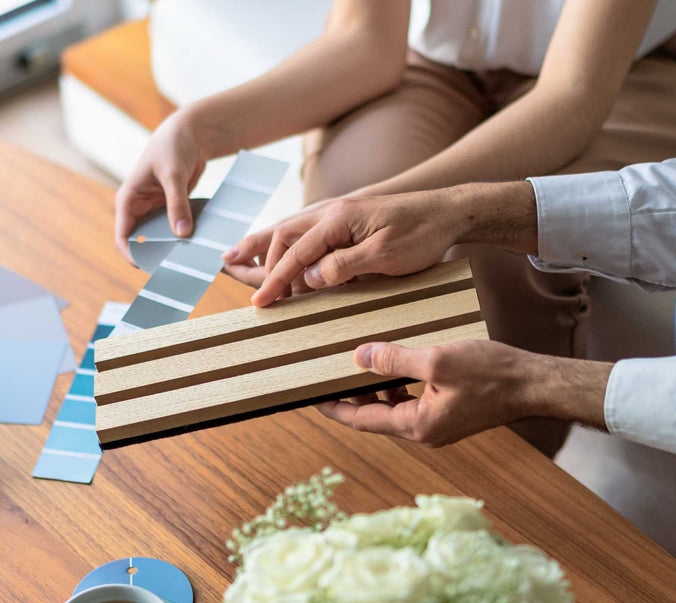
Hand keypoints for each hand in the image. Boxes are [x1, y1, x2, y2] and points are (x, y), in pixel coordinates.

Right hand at [115, 110, 206, 264]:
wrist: (189, 133)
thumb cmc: (173, 147)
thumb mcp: (174, 175)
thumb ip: (177, 204)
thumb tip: (181, 234)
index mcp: (128, 201)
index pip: (123, 238)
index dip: (133, 256)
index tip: (152, 268)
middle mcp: (139, 208)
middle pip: (142, 243)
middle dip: (156, 256)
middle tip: (176, 269)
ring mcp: (156, 210)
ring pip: (161, 238)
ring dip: (173, 248)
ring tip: (189, 260)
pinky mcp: (171, 210)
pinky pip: (176, 229)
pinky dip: (184, 238)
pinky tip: (199, 246)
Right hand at [223, 189, 463, 304]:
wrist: (449, 212)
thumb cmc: (422, 233)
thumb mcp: (385, 254)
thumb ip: (344, 265)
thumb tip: (309, 278)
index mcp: (338, 218)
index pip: (296, 252)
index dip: (277, 279)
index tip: (262, 303)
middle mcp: (333, 212)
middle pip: (285, 237)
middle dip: (267, 266)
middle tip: (257, 295)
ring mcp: (340, 215)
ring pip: (294, 233)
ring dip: (270, 251)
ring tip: (241, 263)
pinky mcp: (349, 223)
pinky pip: (311, 236)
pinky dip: (293, 249)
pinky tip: (287, 258)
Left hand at [318, 340, 610, 446]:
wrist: (533, 385)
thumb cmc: (491, 373)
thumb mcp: (436, 361)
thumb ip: (394, 360)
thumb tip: (359, 357)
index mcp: (416, 426)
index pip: (362, 420)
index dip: (334, 409)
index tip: (311, 397)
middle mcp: (423, 432)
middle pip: (374, 417)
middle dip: (351, 399)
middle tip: (328, 379)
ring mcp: (436, 426)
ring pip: (393, 409)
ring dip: (375, 391)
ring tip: (356, 368)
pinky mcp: (447, 416)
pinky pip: (411, 404)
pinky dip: (397, 388)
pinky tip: (395, 367)